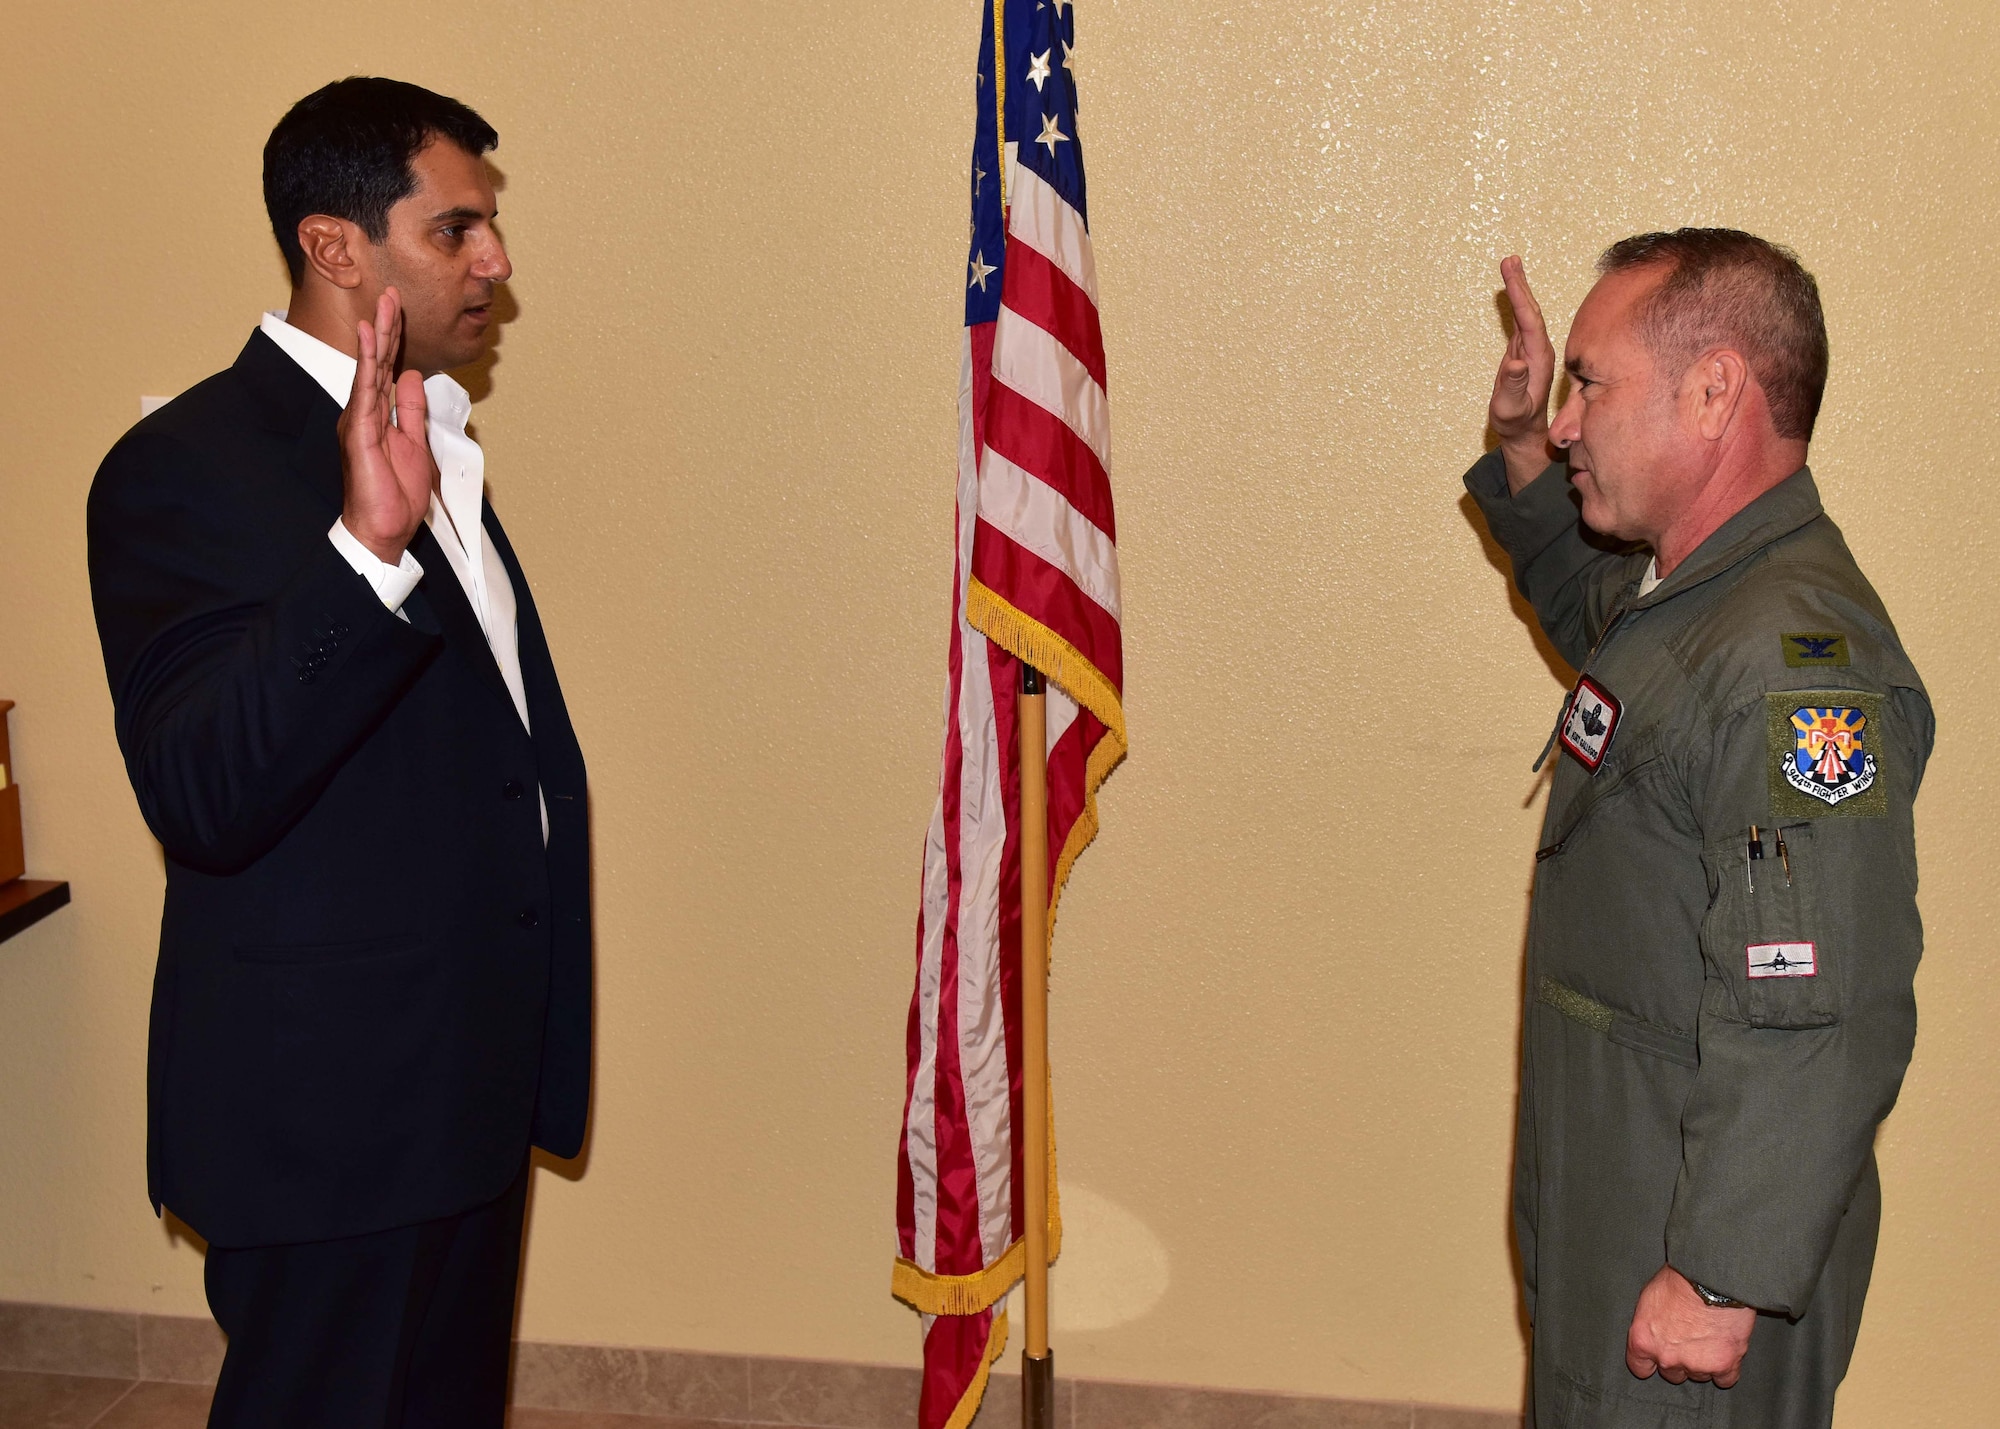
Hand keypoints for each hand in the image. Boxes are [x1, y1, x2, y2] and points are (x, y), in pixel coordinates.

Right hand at [338, 287, 436, 564]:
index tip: (400, 311)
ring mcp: (359, 420)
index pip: (389, 370)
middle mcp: (365, 412)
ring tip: (383, 306)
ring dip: (378, 337)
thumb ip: (412, 411)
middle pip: (378, 362)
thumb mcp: (415, 443)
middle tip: (391, 294)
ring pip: (370, 370)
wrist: (384, 529)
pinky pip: (365, 391)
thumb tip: (414, 378)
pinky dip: (368, 364)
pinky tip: (369, 341)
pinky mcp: (359, 432)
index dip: (396, 341)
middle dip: (386, 327)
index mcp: (379, 415)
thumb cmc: (395, 494)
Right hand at [1488, 255, 1557, 493]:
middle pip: (1530, 310)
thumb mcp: (1511, 409)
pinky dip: (1516, 303)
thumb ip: (1514, 387)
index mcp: (1538, 358)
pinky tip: (1513, 292)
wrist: (1524, 432)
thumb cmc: (1516, 423)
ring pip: (1527, 312)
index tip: (1511, 273)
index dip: (1520, 295)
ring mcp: (1532, 350)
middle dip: (1520, 283)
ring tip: (1510, 266)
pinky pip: (1522, 321)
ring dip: (1518, 289)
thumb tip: (1516, 362)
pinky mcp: (1524, 352)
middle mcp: (1538, 350)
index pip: (1529, 320)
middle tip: (1510, 259)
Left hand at [1626, 1265, 1754, 1388]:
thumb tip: (1655, 1329)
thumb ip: (1650, 1323)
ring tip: (1710, 1337)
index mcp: (1643, 1340)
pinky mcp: (1722, 1365)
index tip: (1657, 1357)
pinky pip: (1725, 1380)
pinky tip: (1726, 1353)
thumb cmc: (1679, 1280)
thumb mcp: (1650, 1297)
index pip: (1640, 1367)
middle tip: (1689, 1340)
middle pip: (1672, 1373)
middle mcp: (1666, 1357)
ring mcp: (1695, 1364)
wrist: (1711, 1280)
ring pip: (1699, 1375)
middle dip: (1680, 1360)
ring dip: (1704, 1362)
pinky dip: (1726, 1369)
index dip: (1650, 1362)